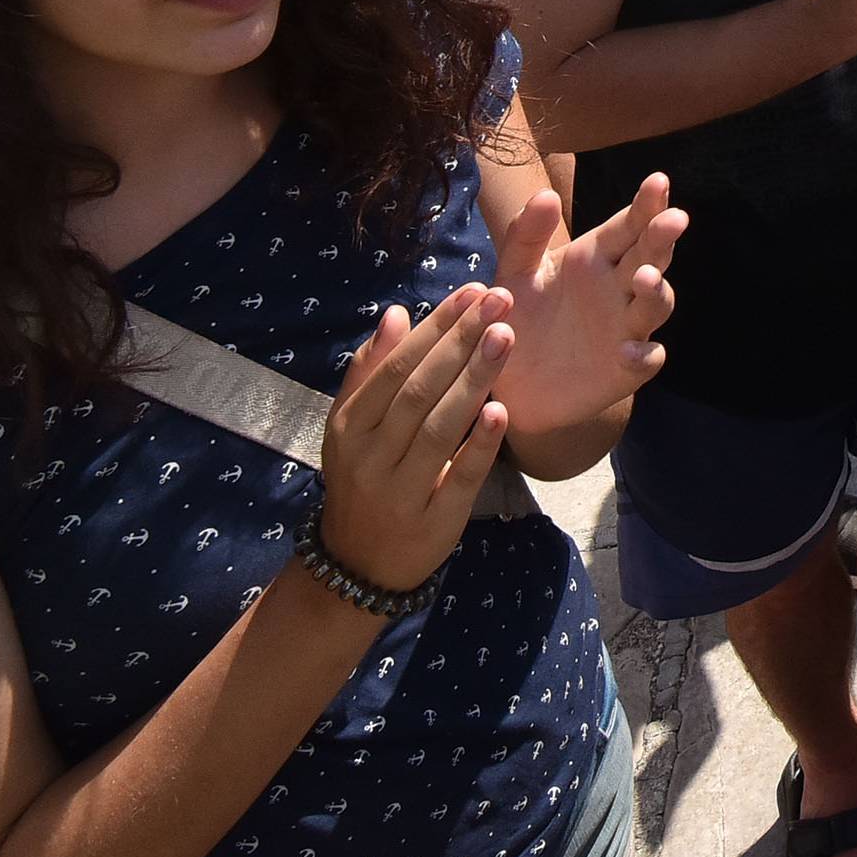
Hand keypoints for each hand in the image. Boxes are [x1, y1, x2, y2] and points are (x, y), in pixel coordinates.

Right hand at [317, 283, 514, 596]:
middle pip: (420, 390)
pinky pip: (459, 479)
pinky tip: (501, 410)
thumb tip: (397, 314)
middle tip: (501, 301)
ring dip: (475, 379)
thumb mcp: (350, 425)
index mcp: (352, 425)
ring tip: (506, 337)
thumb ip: (370, 370)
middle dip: (462, 341)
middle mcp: (372, 455)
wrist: (357, 565)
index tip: (472, 291)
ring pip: (440, 427)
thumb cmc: (361, 479)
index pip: (397, 365)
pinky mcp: (434, 522)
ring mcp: (401, 491)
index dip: (437, 326)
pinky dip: (480, 444)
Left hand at [489, 174, 686, 438]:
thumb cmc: (514, 316)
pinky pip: (646, 359)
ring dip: (656, 290)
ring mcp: (626, 328)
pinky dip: (643, 354)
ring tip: (644, 277)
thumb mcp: (514, 272)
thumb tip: (548, 194)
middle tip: (674, 218)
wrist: (505, 381)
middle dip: (662, 237)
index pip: (628, 225)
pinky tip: (627, 350)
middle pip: (650, 256)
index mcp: (594, 257)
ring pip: (656, 303)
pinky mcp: (625, 370)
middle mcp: (618, 288)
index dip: (646, 204)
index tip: (659, 181)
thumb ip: (526, 235)